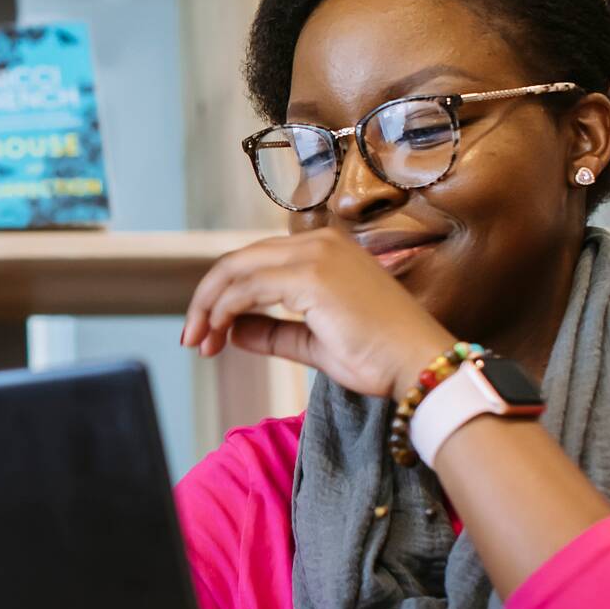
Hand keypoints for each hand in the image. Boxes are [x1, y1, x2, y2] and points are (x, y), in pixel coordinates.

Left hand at [181, 228, 458, 399]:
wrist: (418, 365)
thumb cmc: (378, 357)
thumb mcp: (314, 342)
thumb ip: (273, 332)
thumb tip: (233, 330)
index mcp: (326, 250)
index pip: (256, 263)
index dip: (223, 295)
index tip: (207, 332)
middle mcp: (319, 243)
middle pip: (238, 262)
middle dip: (206, 301)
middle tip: (191, 338)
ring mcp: (315, 255)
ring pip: (236, 272)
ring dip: (208, 309)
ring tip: (199, 344)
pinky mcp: (310, 276)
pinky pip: (247, 289)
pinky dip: (223, 311)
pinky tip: (216, 336)